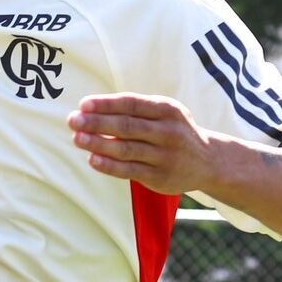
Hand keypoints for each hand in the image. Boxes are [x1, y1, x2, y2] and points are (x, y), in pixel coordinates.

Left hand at [67, 92, 215, 195]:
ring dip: (99, 143)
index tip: (83, 104)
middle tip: (73, 121)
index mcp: (167, 110)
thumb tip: (90, 110)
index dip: (106, 104)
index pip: (132, 104)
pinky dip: (109, 165)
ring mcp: (165, 156)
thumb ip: (134, 110)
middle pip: (126, 126)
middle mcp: (168, 132)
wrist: (208, 161)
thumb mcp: (163, 113)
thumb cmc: (173, 131)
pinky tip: (92, 159)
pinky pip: (130, 170)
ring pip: (126, 149)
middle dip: (97, 123)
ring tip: (77, 138)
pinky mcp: (160, 177)